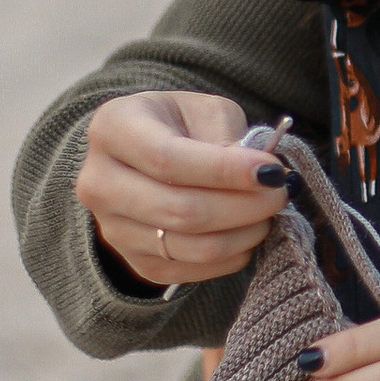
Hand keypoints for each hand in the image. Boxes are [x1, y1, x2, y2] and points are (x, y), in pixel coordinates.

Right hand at [75, 89, 283, 287]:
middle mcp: (99, 183)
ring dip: (244, 233)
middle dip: (243, 205)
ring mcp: (112, 229)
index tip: (271, 171)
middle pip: (180, 210)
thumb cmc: (179, 126)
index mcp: (113, 129)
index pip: (167, 160)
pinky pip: (192, 270)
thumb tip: (261, 176)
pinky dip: (232, 255)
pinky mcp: (135, 261)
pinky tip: (246, 231)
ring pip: (190, 246)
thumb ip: (228, 137)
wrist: (143, 159)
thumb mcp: (203, 111)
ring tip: (268, 212)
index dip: (224, 170)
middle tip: (280, 193)